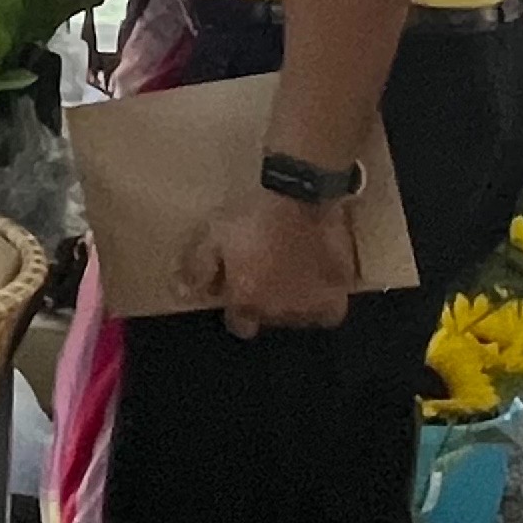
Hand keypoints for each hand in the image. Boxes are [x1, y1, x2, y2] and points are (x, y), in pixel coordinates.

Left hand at [195, 190, 357, 338]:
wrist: (301, 196)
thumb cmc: (253, 216)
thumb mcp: (213, 235)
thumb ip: (197, 268)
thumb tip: (184, 293)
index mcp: (247, 302)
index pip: (240, 326)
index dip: (238, 307)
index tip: (240, 288)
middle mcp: (278, 313)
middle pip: (269, 318)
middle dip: (265, 300)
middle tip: (266, 270)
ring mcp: (310, 306)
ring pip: (299, 315)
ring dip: (293, 300)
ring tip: (292, 272)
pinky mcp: (338, 293)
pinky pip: (329, 308)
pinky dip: (323, 299)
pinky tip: (317, 281)